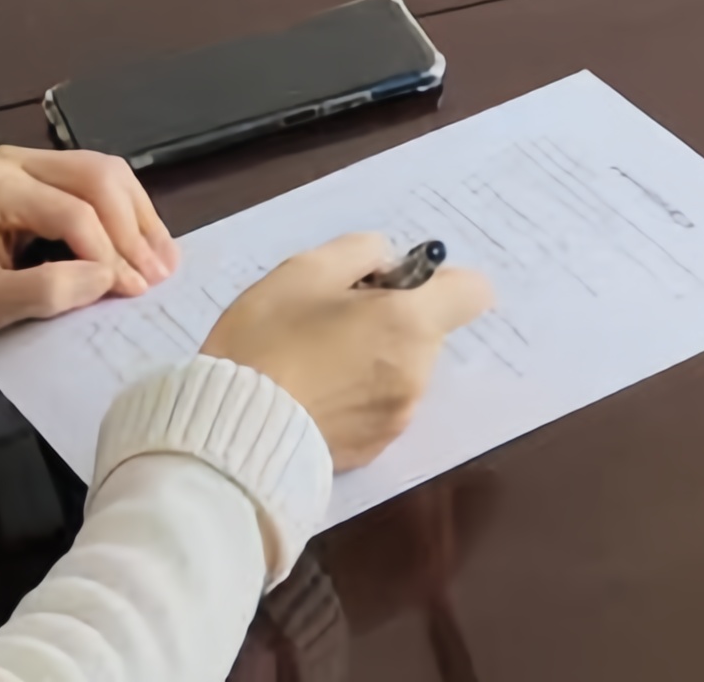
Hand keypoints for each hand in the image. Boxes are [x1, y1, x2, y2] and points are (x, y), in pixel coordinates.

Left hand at [0, 142, 176, 337]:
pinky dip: (128, 211)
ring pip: (106, 172)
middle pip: (95, 178)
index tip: (132, 291)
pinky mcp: (48, 174)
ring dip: (139, 216)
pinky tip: (148, 241)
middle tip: (157, 275)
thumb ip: (46, 291)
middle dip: (131, 229)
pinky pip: (100, 181)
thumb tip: (107, 278)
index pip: (71, 211)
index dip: (107, 251)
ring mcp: (35, 162)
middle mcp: (20, 160)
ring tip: (164, 260)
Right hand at [208, 236, 492, 473]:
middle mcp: (417, 374)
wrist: (230, 434)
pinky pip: (380, 407)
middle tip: (334, 316)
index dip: (437, 279)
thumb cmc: (270, 340)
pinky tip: (313, 394)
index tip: (390, 282)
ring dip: (376, 357)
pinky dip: (360, 395)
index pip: (472, 292)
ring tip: (315, 358)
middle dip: (393, 318)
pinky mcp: (372, 452)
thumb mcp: (306, 269)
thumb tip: (387, 264)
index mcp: (410, 324)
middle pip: (428, 330)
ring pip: (403, 369)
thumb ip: (361, 250)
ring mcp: (396, 419)